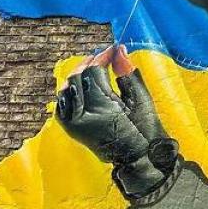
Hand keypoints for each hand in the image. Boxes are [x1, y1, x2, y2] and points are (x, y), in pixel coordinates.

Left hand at [55, 46, 178, 197]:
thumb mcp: (141, 100)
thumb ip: (128, 73)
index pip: (95, 72)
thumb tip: (118, 49)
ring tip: (93, 68)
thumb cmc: (145, 130)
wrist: (137, 159)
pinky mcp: (70, 129)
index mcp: (101, 108)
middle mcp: (82, 116)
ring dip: (79, 75)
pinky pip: (63, 102)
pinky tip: (82, 86)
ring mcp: (72, 123)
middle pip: (78, 77)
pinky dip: (70, 91)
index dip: (103, 56)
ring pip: (67, 88)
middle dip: (90, 63)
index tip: (113, 48)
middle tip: (104, 56)